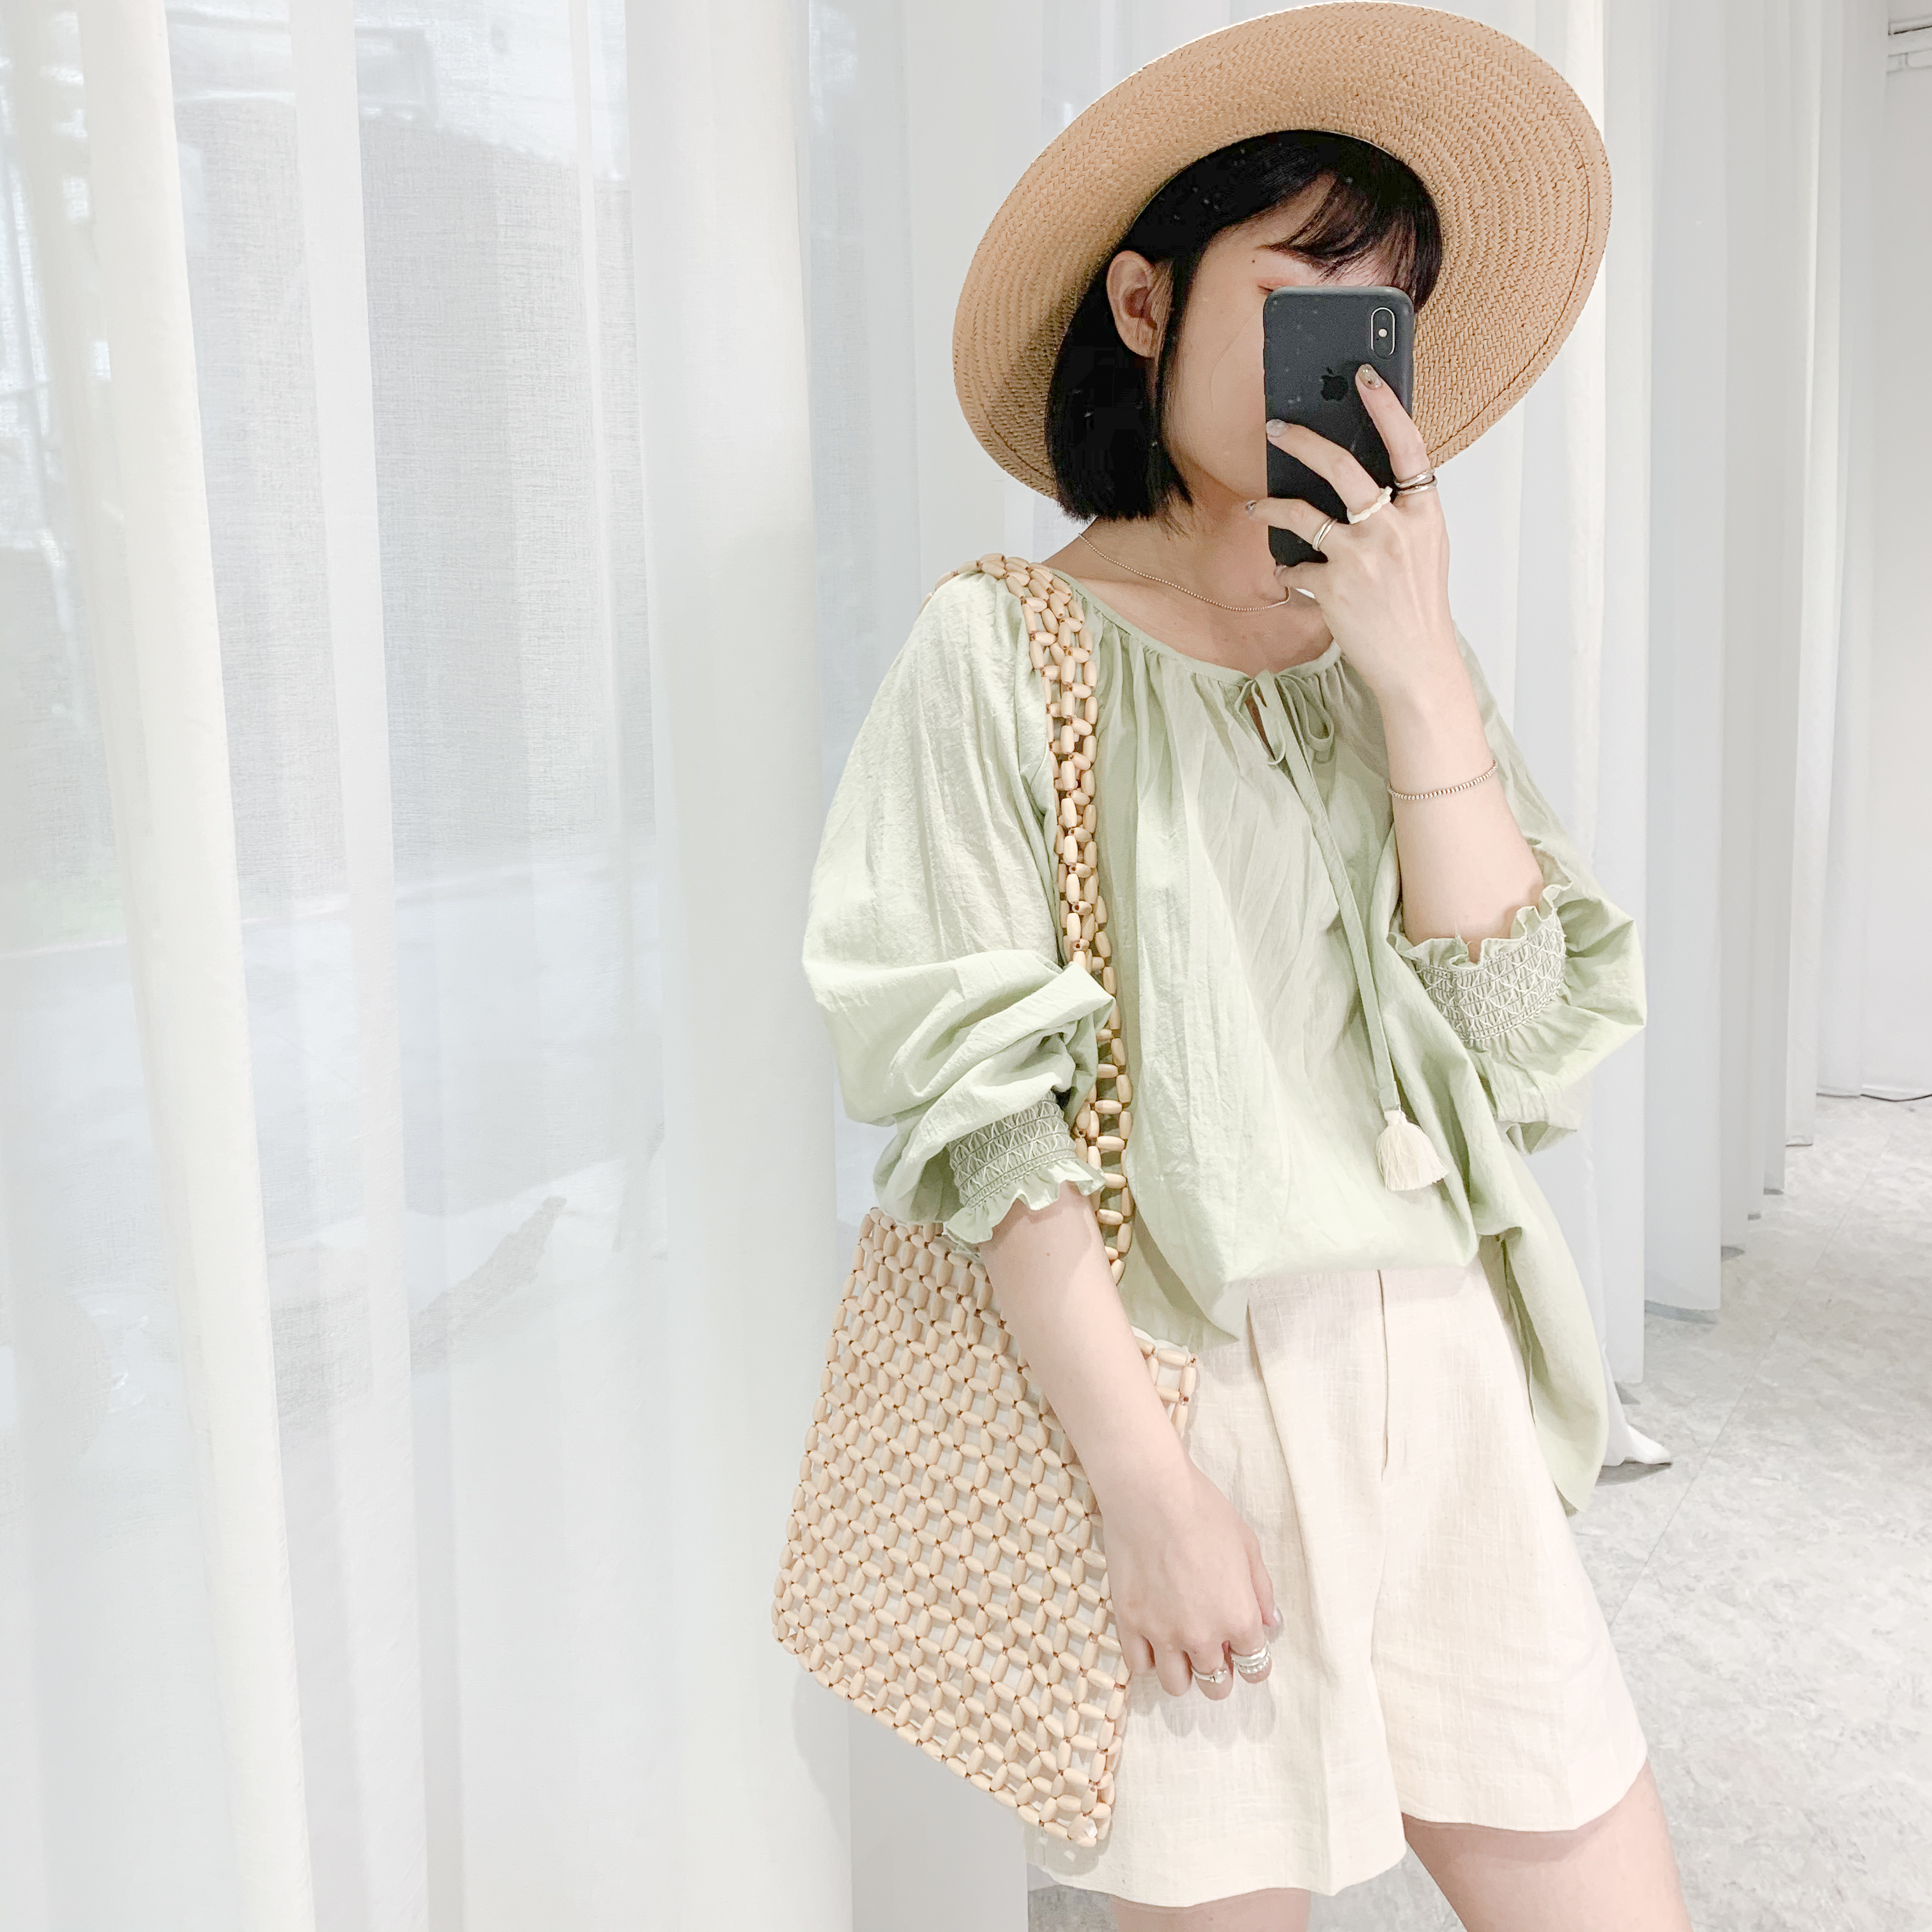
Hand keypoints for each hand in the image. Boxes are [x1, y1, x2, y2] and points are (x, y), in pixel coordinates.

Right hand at [1100, 1450, 1277, 1701]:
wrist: (1150, 1493)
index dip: (1253, 1661)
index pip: (1255, 1667)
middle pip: (1216, 1685)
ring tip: (1180, 1647)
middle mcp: (1203, 1635)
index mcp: (1239, 1617)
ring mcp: (1163, 1633)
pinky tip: (1153, 1637)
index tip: (1245, 1653)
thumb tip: (1269, 1623)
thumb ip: (1261, 1590)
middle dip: (1220, 1673)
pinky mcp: (1129, 1622)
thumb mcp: (1247, 1545)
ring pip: (1176, 1685)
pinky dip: (1148, 1658)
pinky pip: (1139, 1665)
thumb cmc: (1203, 1511)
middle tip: (1213, 1651)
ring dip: (1183, 1671)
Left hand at [1243, 364, 1460, 704]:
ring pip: (1302, 513)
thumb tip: (1359, 479)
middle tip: (1276, 427)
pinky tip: (1287, 573)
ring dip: (1271, 507)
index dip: (1386, 406)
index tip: (1364, 377)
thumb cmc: (1418, 605)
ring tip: (1256, 507)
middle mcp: (1393, 528)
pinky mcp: (1333, 587)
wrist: (1417, 664)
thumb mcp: (1424, 548)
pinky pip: (1295, 565)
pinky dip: (1287, 569)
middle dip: (1302, 441)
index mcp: (1424, 513)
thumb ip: (1399, 511)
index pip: (1408, 445)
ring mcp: (1362, 557)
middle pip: (1341, 467)